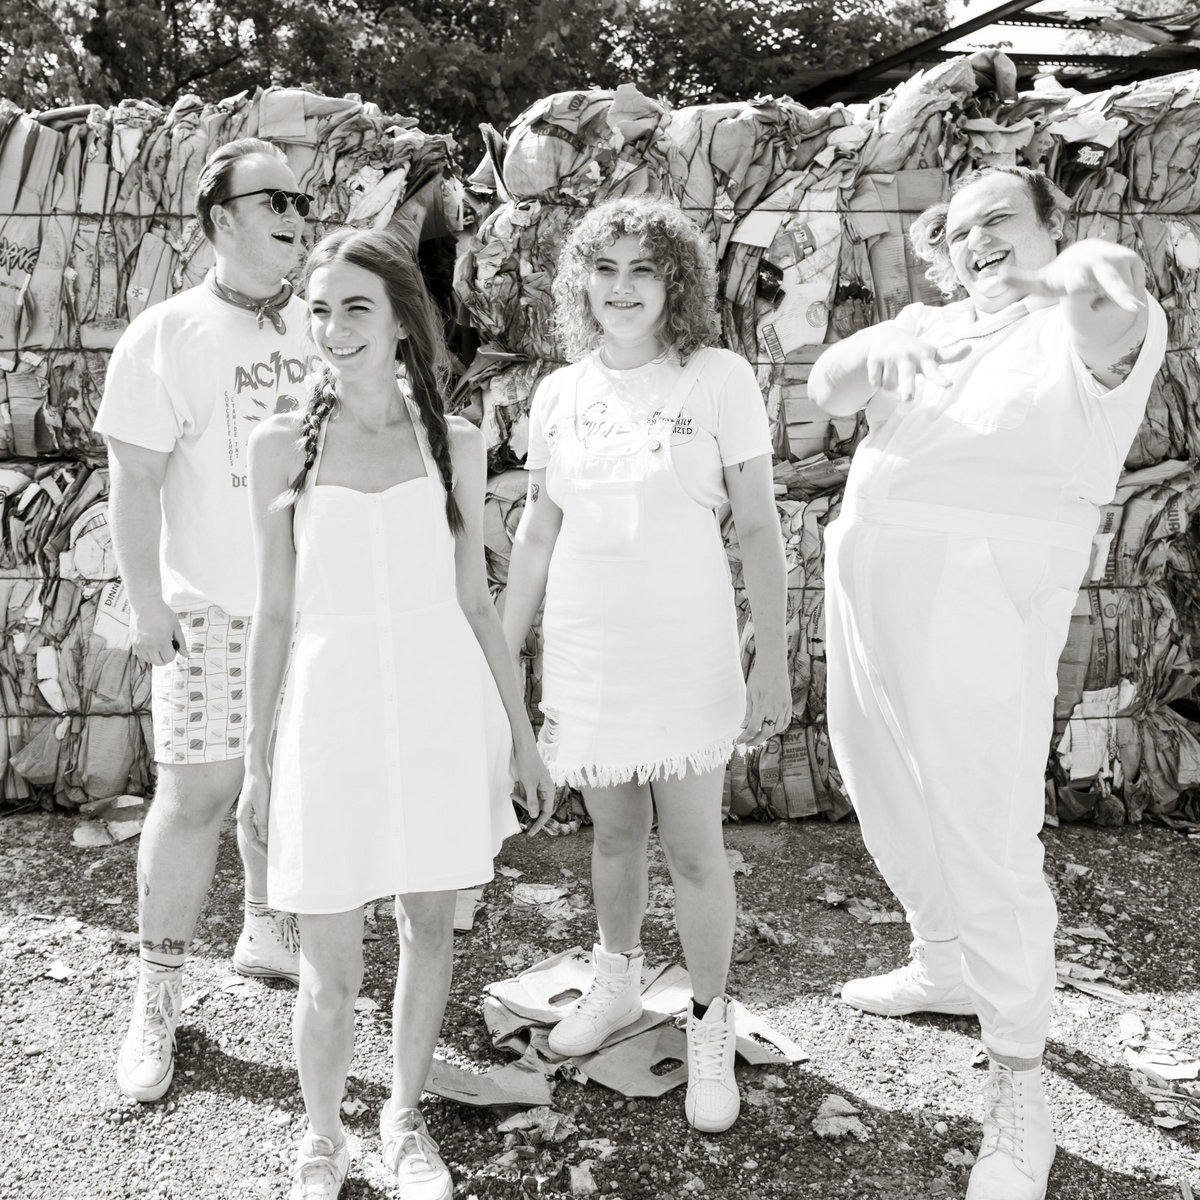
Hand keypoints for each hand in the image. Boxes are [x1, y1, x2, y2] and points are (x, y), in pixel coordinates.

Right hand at [129, 599, 184, 667]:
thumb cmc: (163, 613)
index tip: (173, 644)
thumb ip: (182, 642)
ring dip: (156, 656)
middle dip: (166, 657)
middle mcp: (149, 645)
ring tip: (159, 643)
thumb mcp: (176, 627)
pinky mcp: (133, 642)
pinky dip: (147, 653)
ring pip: (149, 660)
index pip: (169, 658)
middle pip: (159, 663)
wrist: (145, 603)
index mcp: (162, 641)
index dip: (174, 653)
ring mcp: (139, 644)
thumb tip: (186, 655)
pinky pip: (140, 655)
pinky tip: (151, 643)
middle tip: (167, 646)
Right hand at [237, 772, 270, 856]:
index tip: (271, 857)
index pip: (252, 840)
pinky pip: (261, 821)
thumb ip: (263, 823)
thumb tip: (266, 839)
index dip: (262, 849)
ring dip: (267, 837)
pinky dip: (268, 827)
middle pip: (254, 836)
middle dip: (264, 846)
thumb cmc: (259, 785)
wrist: (257, 769)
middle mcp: (244, 817)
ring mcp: (249, 811)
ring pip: (258, 829)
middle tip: (276, 854)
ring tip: (277, 844)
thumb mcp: (262, 805)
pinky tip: (276, 829)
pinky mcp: (255, 806)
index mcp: (243, 818)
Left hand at [511, 737, 555, 836]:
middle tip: (515, 798)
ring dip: (520, 798)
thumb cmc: (528, 764)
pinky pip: (526, 793)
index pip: (545, 813)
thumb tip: (534, 815)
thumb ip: (532, 801)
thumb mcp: (529, 784)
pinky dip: (519, 792)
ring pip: (529, 800)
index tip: (531, 834)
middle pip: (537, 807)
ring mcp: (538, 786)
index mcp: (549, 791)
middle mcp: (545, 790)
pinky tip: (514, 785)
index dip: (539, 824)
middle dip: (525, 805)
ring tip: (513, 790)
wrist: (523, 747)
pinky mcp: (531, 782)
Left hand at [737, 658, 792, 747]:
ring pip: (777, 730)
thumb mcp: (749, 695)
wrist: (773, 665)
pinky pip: (786, 722)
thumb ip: (748, 713)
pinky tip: (771, 728)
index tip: (738, 741)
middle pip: (766, 733)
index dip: (744, 738)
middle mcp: (774, 710)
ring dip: (767, 735)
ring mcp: (784, 708)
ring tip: (758, 735)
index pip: (752, 729)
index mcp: (762, 707)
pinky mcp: (789, 705)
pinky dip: (778, 729)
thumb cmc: (758, 678)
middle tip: (747, 742)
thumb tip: (743, 727)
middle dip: (755, 740)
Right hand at [865, 326, 969, 402]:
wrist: (885, 334)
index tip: (948, 384)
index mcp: (924, 357)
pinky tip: (882, 370)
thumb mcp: (930, 353)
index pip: (934, 369)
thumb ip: (950, 355)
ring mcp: (891, 357)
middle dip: (908, 390)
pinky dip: (877, 382)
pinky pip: (876, 382)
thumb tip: (971, 347)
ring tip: (893, 372)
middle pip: (907, 379)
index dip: (940, 378)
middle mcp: (908, 357)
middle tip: (908, 398)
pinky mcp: (875, 359)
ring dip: (890, 385)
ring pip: (890, 386)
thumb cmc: (913, 350)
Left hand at [997, 239, 1145, 312]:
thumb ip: (1023, 281)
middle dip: (1121, 295)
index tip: (1078, 286)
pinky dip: (1122, 297)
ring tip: (1094, 291)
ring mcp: (1119, 260)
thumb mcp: (1043, 282)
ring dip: (1107, 302)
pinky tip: (1109, 287)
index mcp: (1073, 269)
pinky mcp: (1135, 261)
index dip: (1077, 284)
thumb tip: (999, 275)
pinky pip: (1133, 291)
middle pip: (1111, 283)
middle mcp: (1098, 261)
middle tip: (1134, 308)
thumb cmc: (1062, 274)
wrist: (1087, 253)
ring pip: (1119, 296)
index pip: (1076, 280)